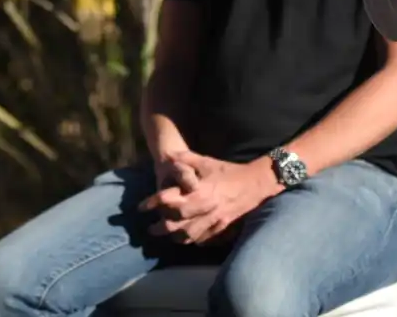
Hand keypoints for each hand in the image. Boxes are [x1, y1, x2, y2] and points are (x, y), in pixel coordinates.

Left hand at [138, 152, 279, 244]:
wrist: (255, 183)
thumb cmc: (228, 170)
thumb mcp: (206, 161)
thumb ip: (186, 159)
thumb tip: (168, 155)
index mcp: (198, 191)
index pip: (169, 200)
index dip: (152, 203)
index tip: (141, 207)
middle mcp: (204, 208)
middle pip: (175, 223)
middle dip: (160, 227)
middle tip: (150, 228)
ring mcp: (213, 220)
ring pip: (188, 235)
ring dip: (173, 237)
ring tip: (165, 236)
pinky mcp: (221, 227)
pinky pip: (203, 239)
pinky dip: (192, 241)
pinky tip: (185, 239)